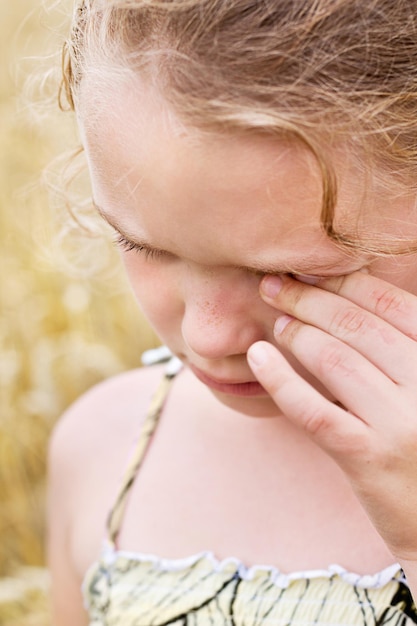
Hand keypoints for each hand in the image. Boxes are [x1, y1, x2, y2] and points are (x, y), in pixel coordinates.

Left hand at [247, 271, 416, 564]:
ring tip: (275, 319)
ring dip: (296, 332)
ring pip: (333, 359)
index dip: (343, 280)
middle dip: (308, 298)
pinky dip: (279, 379)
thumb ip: (403, 349)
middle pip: (356, 325)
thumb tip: (350, 303)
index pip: (389, 302)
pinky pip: (313, 409)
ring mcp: (399, 422)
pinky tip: (257, 357)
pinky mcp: (367, 457)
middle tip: (273, 284)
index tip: (308, 269)